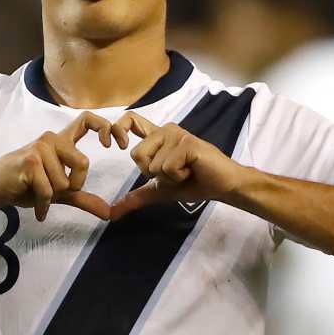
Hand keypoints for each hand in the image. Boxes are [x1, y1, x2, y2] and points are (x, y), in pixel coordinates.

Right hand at [0, 111, 115, 220]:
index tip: (115, 145)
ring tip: (37, 194)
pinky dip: (43, 205)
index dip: (107, 128)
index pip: (87, 121)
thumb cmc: (23, 186)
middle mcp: (51, 139)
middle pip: (83, 163)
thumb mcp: (58, 192)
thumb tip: (109, 213)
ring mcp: (39, 148)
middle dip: (73, 185)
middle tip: (54, 192)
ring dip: (53, 197)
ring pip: (65, 181)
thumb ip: (83, 197)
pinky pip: (49, 191)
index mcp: (60, 141)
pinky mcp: (29, 162)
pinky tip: (36, 208)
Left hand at [107, 111, 245, 220]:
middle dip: (153, 174)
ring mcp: (177, 134)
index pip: (130, 120)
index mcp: (157, 137)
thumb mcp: (159, 191)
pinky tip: (192, 170)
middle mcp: (165, 131)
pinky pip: (167, 167)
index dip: (117, 129)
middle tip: (175, 172)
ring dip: (169, 178)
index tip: (117, 145)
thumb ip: (136, 197)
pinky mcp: (187, 143)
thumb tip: (111, 214)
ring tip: (186, 171)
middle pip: (136, 155)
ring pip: (153, 164)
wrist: (222, 187)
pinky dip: (178, 177)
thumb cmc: (194, 184)